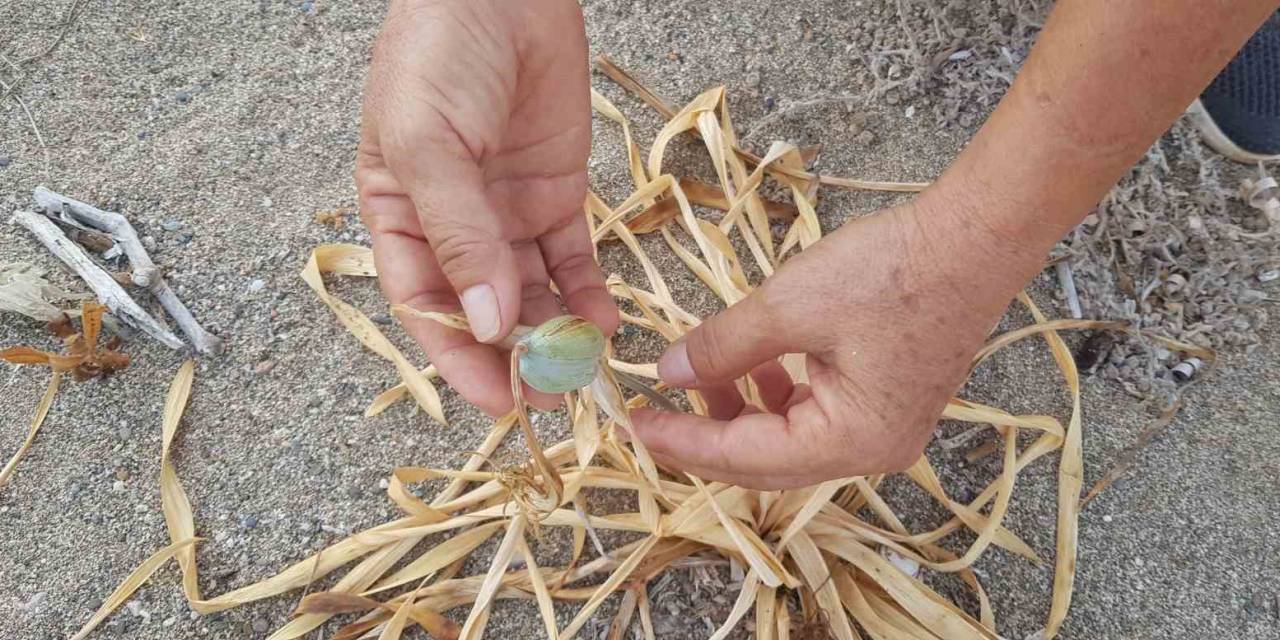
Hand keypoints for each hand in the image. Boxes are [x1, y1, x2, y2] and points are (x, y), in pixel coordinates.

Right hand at [356, 0, 616, 415]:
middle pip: (482, 309)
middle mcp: (453, 226)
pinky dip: (589, 293)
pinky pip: (573, 259)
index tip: (497, 400)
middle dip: (515, 356)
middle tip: (554, 395)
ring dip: (556, 333)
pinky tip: (607, 323)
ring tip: (588, 368)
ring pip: (532, 292)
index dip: (457, 358)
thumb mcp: (431, 145)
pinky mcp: (556, 196)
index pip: (425, 306)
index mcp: (399, 217)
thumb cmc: (441, 53)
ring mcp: (507, 213)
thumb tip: (485, 323)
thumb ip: (459, 235)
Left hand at [632, 200, 1033, 489]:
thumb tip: (668, 371)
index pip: (746, 458)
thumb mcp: (790, 305)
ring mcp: (884, 428)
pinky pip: (814, 414)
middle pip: (766, 462)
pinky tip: (751, 361)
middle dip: (705, 436)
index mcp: (852, 441)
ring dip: (740, 413)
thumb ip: (722, 347)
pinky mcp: (887, 401)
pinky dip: (775, 394)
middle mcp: (872, 450)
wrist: (973, 238)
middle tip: (651, 414)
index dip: (683, 441)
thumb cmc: (893, 272)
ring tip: (699, 375)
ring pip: (788, 439)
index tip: (634, 423)